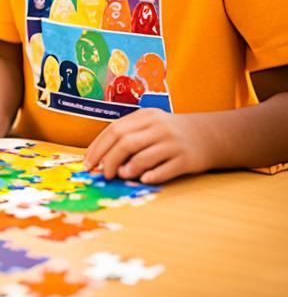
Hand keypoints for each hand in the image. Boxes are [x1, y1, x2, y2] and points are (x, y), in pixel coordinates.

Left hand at [83, 108, 209, 183]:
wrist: (208, 135)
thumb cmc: (169, 134)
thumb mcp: (149, 126)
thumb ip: (128, 136)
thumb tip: (102, 159)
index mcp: (145, 116)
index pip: (114, 130)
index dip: (98, 148)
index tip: (88, 163)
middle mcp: (158, 127)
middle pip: (125, 142)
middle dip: (108, 159)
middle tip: (102, 174)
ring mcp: (173, 142)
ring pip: (144, 155)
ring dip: (128, 167)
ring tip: (119, 176)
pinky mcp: (187, 159)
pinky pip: (166, 169)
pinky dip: (153, 175)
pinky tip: (143, 180)